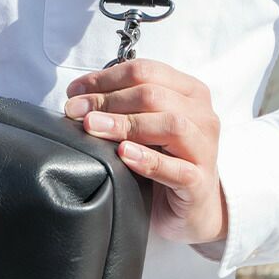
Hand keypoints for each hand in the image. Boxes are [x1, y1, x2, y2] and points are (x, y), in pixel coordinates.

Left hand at [63, 59, 227, 244]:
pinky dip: (148, 159)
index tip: (74, 91)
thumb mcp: (143, 125)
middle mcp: (202, 116)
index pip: (145, 71)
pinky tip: (124, 154)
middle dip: (107, 100)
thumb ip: (122, 106)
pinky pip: (177, 169)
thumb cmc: (164, 159)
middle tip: (75, 110)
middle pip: (152, 95)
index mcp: (189, 92)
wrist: (192, 207)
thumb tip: (78, 97)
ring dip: (125, 124)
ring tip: (94, 127)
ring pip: (169, 124)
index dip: (105, 78)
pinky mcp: (199, 183)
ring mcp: (204, 149)